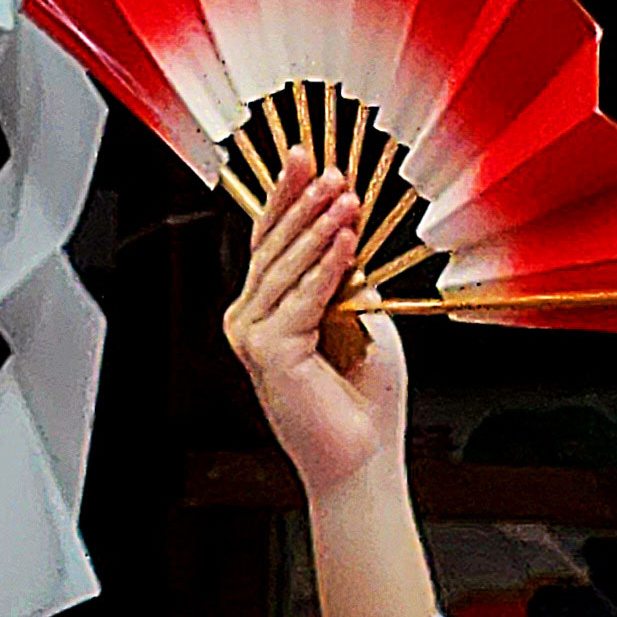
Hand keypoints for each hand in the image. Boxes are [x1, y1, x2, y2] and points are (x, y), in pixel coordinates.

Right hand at [223, 149, 407, 501]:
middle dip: (303, 201)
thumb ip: (348, 282)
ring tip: (346, 196)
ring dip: (319, 226)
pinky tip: (346, 238)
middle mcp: (253, 320)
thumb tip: (348, 234)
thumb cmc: (363, 403)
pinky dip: (327, 266)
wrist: (362, 458)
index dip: (289, 196)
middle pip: (275, 245)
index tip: (306, 157)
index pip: (274, 241)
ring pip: (287, 266)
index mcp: (271, 311)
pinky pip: (303, 297)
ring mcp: (255, 335)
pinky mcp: (268, 352)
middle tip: (328, 167)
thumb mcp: (361, 324)